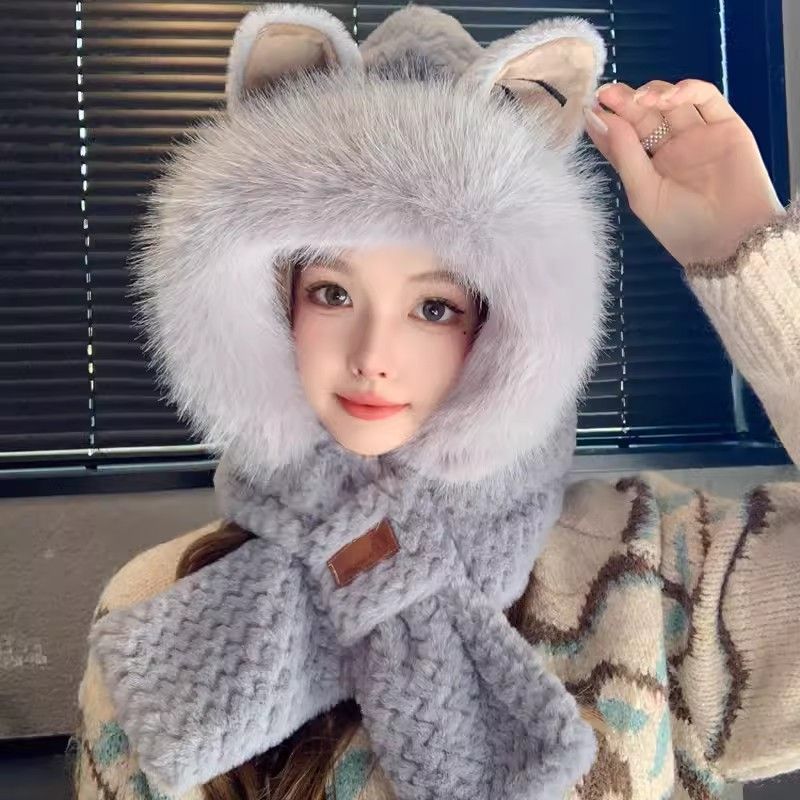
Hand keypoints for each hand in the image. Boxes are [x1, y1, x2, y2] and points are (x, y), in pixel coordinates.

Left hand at [583, 79, 785, 266]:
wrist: (730, 240)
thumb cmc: (682, 226)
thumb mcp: (644, 194)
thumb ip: (624, 155)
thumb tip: (601, 118)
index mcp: (648, 167)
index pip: (622, 137)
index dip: (607, 122)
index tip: (589, 110)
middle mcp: (671, 148)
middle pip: (644, 115)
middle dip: (624, 102)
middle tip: (606, 94)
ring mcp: (697, 135)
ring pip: (671, 101)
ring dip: (652, 94)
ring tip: (638, 101)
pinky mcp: (725, 125)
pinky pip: (707, 98)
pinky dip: (687, 90)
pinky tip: (668, 98)